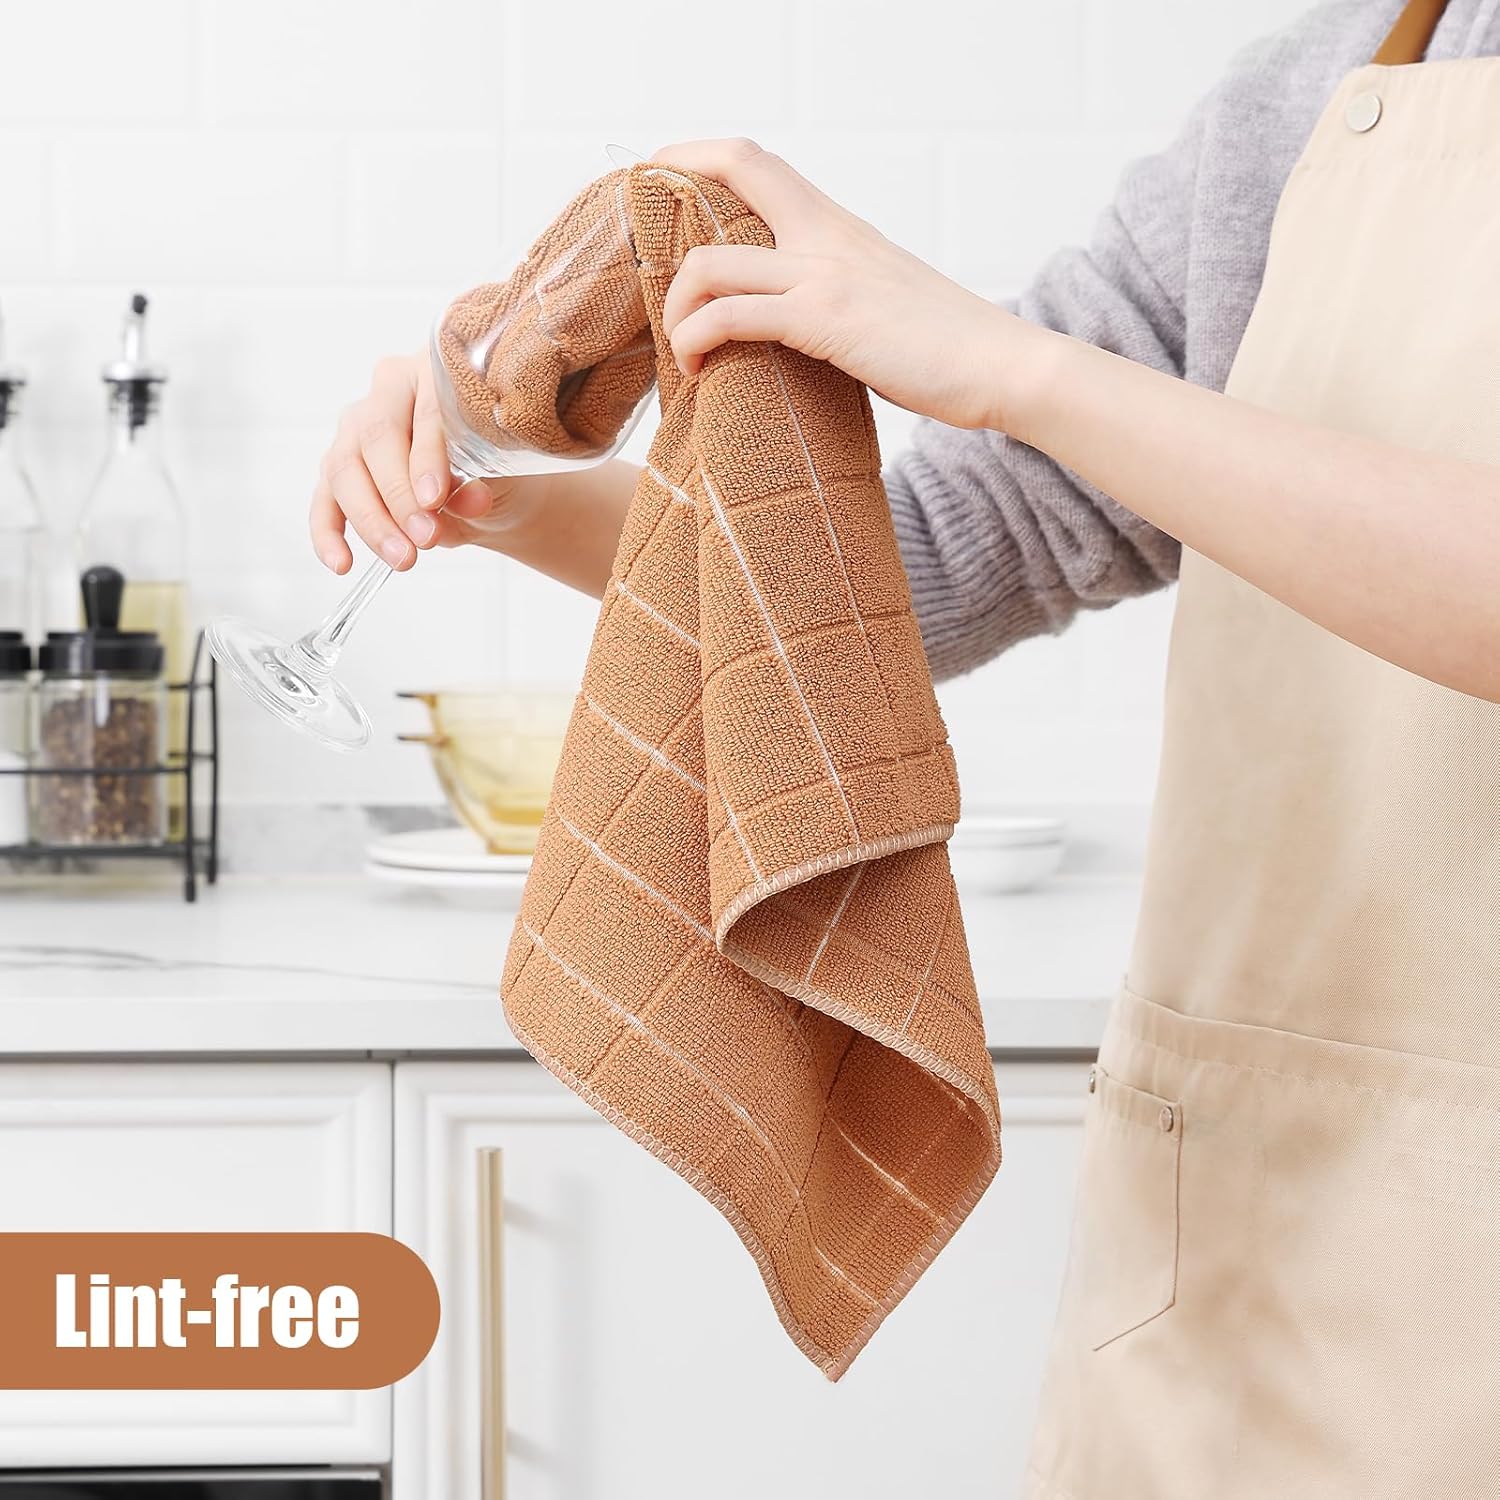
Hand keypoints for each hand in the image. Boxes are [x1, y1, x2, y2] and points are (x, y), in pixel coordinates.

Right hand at [309, 352, 528, 573]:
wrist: (494, 491)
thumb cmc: (498, 469)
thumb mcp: (502, 476)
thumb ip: (483, 483)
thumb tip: (473, 499)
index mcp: (434, 372)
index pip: (423, 411)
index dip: (426, 456)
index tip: (435, 499)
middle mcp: (388, 391)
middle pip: (375, 439)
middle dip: (398, 496)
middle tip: (426, 539)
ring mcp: (356, 427)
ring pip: (345, 470)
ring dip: (371, 521)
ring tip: (403, 559)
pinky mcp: (338, 467)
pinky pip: (324, 499)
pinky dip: (328, 533)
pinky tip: (341, 563)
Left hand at [655, 138, 1035, 431]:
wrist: (1003, 366)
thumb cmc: (947, 347)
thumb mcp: (882, 301)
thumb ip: (833, 295)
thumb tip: (794, 325)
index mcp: (838, 226)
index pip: (757, 161)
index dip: (696, 156)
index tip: (661, 180)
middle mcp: (826, 235)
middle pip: (732, 173)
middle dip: (667, 196)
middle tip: (642, 255)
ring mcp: (824, 274)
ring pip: (710, 262)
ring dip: (675, 306)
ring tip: (680, 349)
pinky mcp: (824, 321)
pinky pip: (732, 315)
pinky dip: (695, 338)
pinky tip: (696, 367)